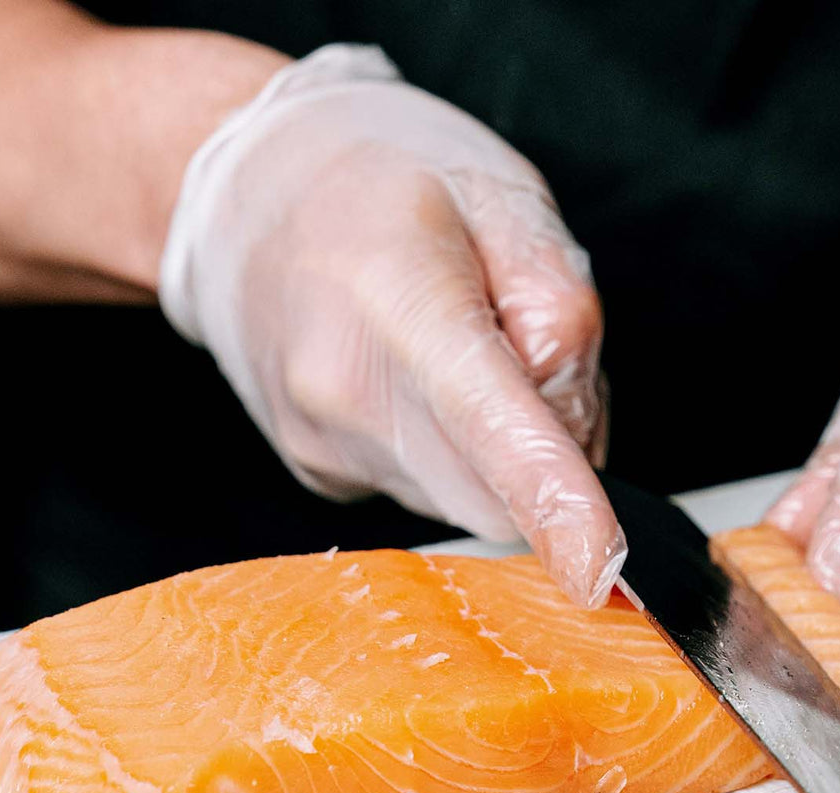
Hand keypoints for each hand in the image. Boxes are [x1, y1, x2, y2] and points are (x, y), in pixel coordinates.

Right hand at [159, 46, 623, 606]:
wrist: (240, 193)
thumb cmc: (379, 176)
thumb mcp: (502, 193)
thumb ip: (559, 301)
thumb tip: (568, 426)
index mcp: (398, 300)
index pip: (489, 426)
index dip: (555, 501)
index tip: (599, 568)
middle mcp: (343, 392)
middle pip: (498, 494)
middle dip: (551, 455)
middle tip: (526, 349)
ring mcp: (320, 444)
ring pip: (469, 497)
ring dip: (500, 450)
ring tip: (461, 346)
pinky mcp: (318, 472)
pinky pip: (430, 489)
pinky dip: (457, 451)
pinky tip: (421, 377)